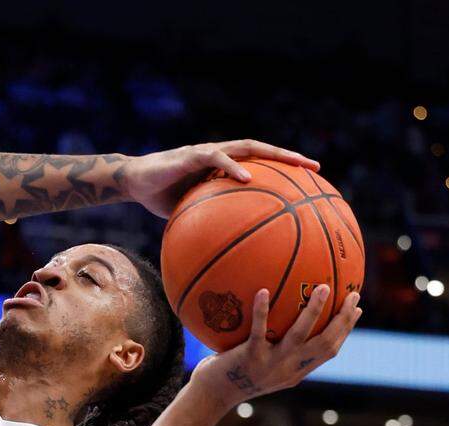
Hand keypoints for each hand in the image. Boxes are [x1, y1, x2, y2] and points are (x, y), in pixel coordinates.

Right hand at [121, 139, 320, 217]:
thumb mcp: (190, 213)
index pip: (261, 164)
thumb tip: (228, 254)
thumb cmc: (161, 197)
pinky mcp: (192, 154)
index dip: (285, 170)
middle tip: (315, 167)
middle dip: (289, 158)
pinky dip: (234, 167)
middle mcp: (221, 155)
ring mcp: (208, 152)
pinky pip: (217, 158)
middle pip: (263, 151)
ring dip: (272, 154)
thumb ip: (210, 223)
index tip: (310, 181)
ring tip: (294, 164)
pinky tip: (248, 178)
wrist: (133, 181)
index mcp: (224, 167)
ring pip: (247, 147)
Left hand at [190, 284, 361, 411]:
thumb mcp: (261, 365)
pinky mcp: (249, 357)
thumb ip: (275, 349)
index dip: (345, 330)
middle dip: (343, 320)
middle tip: (353, 295)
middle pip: (325, 344)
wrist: (212, 395)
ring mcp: (270, 364)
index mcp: (295, 371)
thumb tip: (280, 318)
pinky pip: (258, 331)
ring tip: (323, 288)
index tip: (356, 310)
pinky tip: (263, 291)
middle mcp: (288, 369)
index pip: (329, 350)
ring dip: (314, 312)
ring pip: (300, 336)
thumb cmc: (233, 375)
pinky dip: (261, 311)